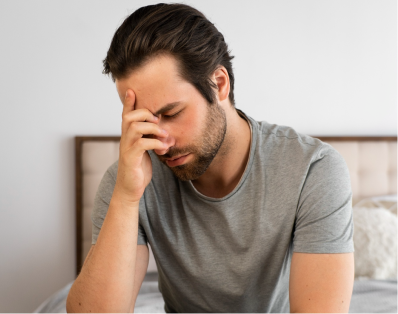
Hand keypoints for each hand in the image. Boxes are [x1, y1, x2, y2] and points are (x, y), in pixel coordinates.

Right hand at [113, 89, 168, 203]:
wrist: (130, 188)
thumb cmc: (138, 168)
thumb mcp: (144, 150)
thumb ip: (148, 138)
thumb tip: (160, 129)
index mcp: (128, 136)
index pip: (126, 115)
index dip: (128, 103)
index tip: (131, 90)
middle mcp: (124, 139)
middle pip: (129, 117)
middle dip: (145, 114)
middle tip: (158, 121)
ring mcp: (127, 149)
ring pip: (136, 127)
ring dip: (154, 129)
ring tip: (165, 136)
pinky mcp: (131, 158)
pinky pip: (143, 144)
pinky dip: (156, 143)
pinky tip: (164, 148)